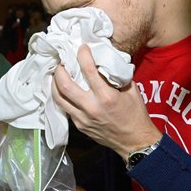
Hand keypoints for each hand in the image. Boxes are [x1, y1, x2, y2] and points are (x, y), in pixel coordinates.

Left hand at [52, 44, 161, 158]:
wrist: (134, 142)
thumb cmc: (135, 114)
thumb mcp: (131, 90)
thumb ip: (116, 75)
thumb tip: (104, 60)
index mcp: (106, 96)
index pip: (89, 71)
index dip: (83, 55)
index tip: (82, 48)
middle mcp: (91, 107)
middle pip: (65, 85)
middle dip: (60, 70)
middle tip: (61, 61)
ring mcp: (83, 118)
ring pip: (59, 99)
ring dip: (54, 84)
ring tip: (57, 74)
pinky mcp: (79, 126)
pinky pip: (65, 109)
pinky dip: (61, 97)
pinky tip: (62, 90)